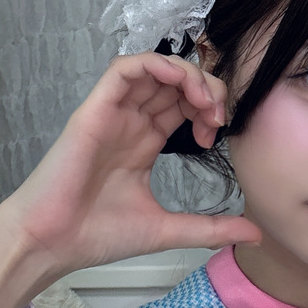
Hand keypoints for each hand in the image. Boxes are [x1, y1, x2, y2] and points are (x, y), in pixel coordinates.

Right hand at [0, 52, 261, 307]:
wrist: (53, 244)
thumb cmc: (96, 236)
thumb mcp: (168, 229)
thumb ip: (211, 227)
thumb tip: (255, 234)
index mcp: (142, 144)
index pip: (181, 106)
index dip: (207, 109)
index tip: (216, 135)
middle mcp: (128, 123)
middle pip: (173, 84)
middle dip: (205, 89)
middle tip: (218, 116)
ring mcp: (111, 114)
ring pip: (153, 69)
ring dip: (186, 74)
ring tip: (204, 100)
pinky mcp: (94, 110)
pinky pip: (124, 69)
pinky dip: (155, 64)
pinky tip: (178, 80)